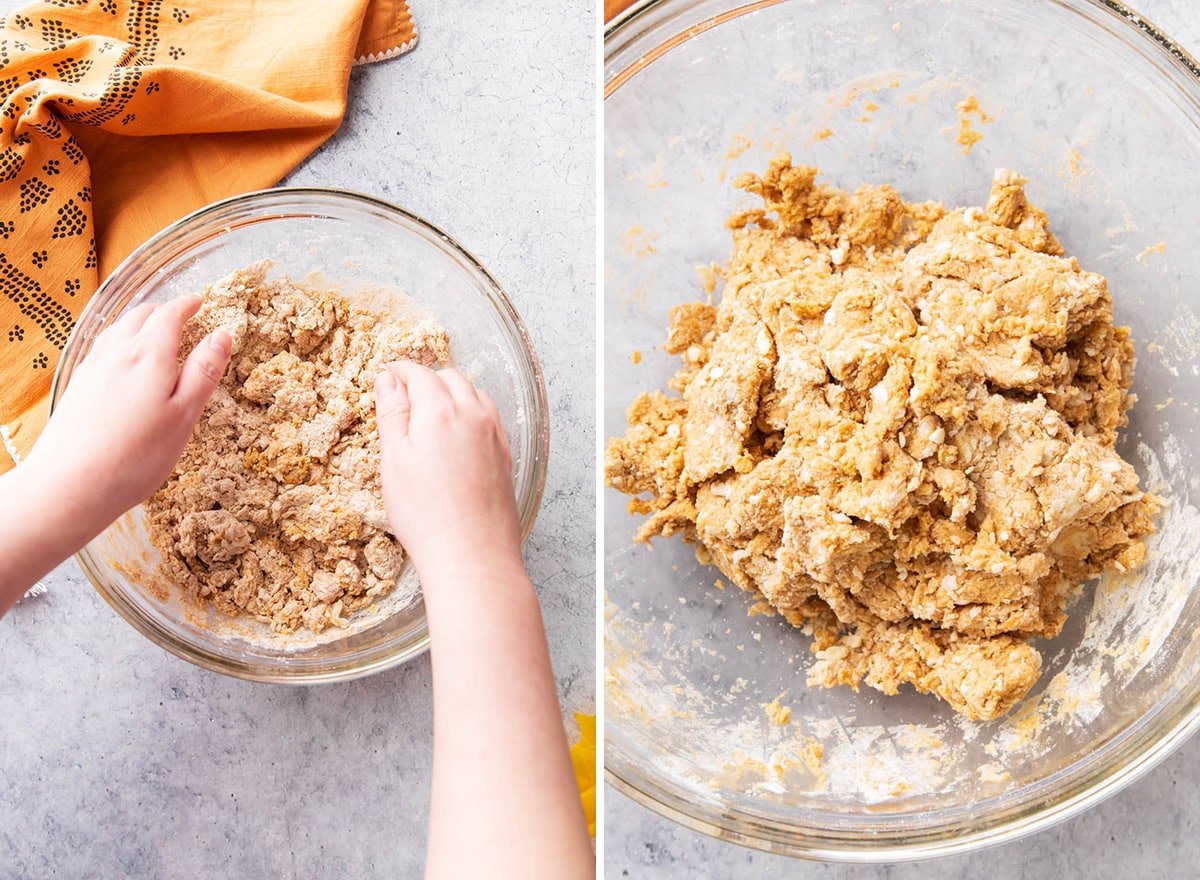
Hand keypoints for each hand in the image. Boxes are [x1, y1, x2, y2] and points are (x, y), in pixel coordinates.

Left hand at [23, 295, 231, 532]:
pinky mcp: (77, 385)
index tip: (199, 303)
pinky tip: (124, 362)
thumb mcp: (184, 415)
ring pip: (118, 329)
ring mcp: (92, 367)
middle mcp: (117, 351)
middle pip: (140, 315)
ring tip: (154, 334)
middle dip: (163, 310)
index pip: (169, 315)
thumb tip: (222, 336)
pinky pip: (103, 348)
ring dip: (140, 324)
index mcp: (149, 354)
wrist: (69, 485)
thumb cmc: (137, 455)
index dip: (187, 305)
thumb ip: (203, 372)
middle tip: (181, 317)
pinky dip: (121, 342)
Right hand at [374, 361, 522, 581]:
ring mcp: (495, 434)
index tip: (387, 375)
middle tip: (405, 397)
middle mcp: (473, 414)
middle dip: (426, 380)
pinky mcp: (507, 454)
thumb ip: (392, 414)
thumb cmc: (426, 514)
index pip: (419, 374)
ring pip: (474, 395)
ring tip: (431, 415)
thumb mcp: (395, 461)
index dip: (400, 371)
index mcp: (440, 411)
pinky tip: (458, 435)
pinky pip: (489, 418)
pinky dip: (471, 412)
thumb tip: (389, 379)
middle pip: (450, 378)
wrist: (473, 555)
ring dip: (452, 394)